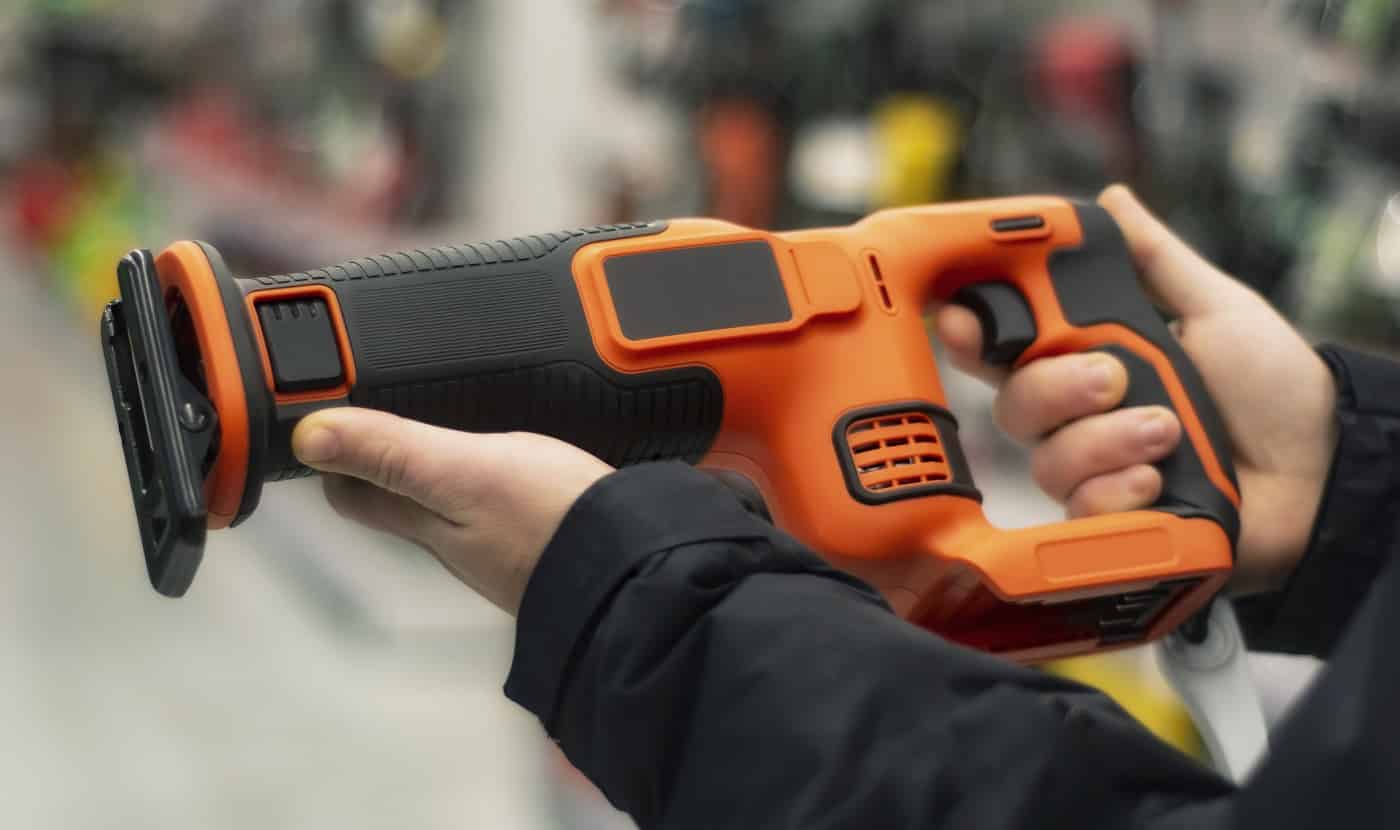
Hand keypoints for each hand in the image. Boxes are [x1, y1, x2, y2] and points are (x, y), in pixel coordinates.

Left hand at [292, 408, 613, 613]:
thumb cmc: (552, 523)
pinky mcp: (548, 535)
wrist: (638, 567)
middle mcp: (457, 538)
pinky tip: (511, 456)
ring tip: (435, 423)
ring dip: (435, 467)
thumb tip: (310, 435)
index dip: (332, 460)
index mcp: (427, 522)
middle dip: (380, 460)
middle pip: (400, 498)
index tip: (319, 422)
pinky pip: (501, 503)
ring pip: (451, 502)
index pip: (353, 495)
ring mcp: (503, 541)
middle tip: (371, 411)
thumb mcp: (463, 470)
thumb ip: (392, 451)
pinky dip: (491, 477)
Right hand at [935, 185, 1337, 594]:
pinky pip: (1080, 510)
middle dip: (1059, 387)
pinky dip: (1119, 491)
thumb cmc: (1273, 387)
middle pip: (1015, 403)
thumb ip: (1154, 259)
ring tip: (1169, 433)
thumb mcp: (1216, 307)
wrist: (1321, 468)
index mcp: (1089, 360)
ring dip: (1107, 441)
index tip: (959, 319)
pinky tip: (1159, 481)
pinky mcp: (1112, 523)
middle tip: (1113, 378)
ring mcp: (1094, 472)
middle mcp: (1079, 418)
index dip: (971, 332)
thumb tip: (1112, 199)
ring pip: (1047, 459)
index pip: (1006, 345)